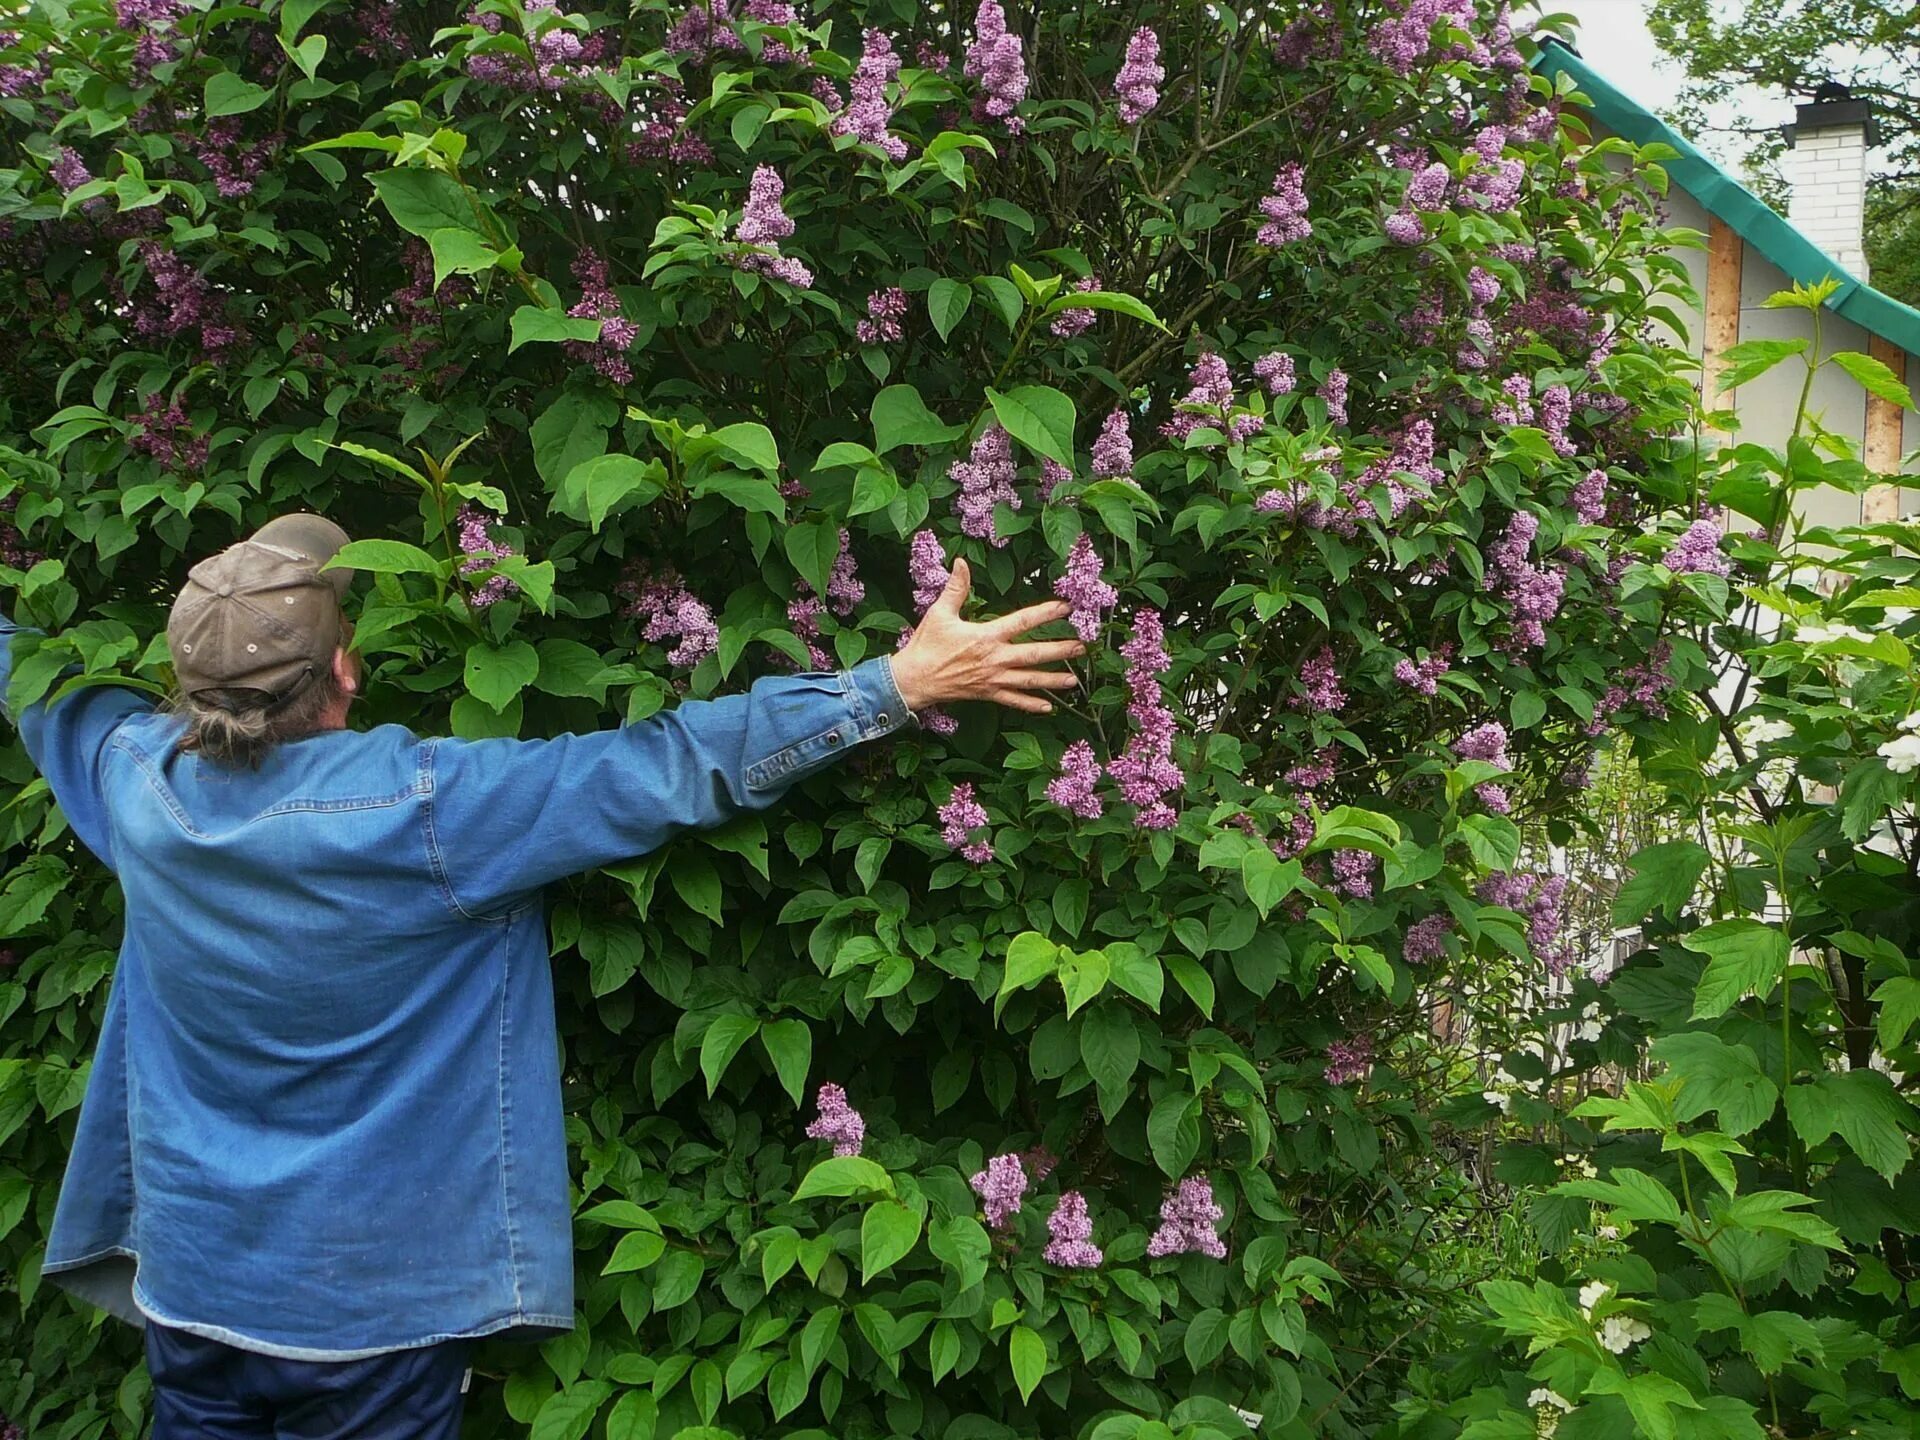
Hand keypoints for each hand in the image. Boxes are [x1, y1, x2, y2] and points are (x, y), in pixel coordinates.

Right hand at [891, 559, 1083, 714]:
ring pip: (1029, 680)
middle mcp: (994, 659)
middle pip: (1034, 654)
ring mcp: (992, 679)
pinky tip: (1048, 706)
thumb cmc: (927, 645)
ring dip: (1053, 680)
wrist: (914, 679)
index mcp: (986, 636)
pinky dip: (1030, 704)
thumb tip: (960, 562)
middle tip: (1082, 647)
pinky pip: (1013, 701)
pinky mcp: (987, 694)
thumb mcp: (940, 613)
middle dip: (1060, 651)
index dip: (1045, 613)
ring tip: (1075, 680)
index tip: (1066, 607)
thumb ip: (956, 588)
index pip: (1022, 622)